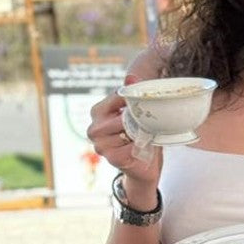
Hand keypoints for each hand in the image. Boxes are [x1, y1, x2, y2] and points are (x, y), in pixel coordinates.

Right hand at [87, 73, 162, 198]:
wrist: (143, 166)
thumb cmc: (139, 135)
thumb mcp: (137, 113)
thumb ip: (133, 95)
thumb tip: (131, 77)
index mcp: (97, 111)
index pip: (117, 97)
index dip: (134, 101)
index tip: (146, 106)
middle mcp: (94, 128)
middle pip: (122, 116)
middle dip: (139, 120)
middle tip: (149, 124)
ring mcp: (100, 145)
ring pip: (127, 132)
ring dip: (141, 134)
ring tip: (145, 136)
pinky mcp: (111, 158)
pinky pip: (132, 148)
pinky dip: (141, 147)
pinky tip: (143, 148)